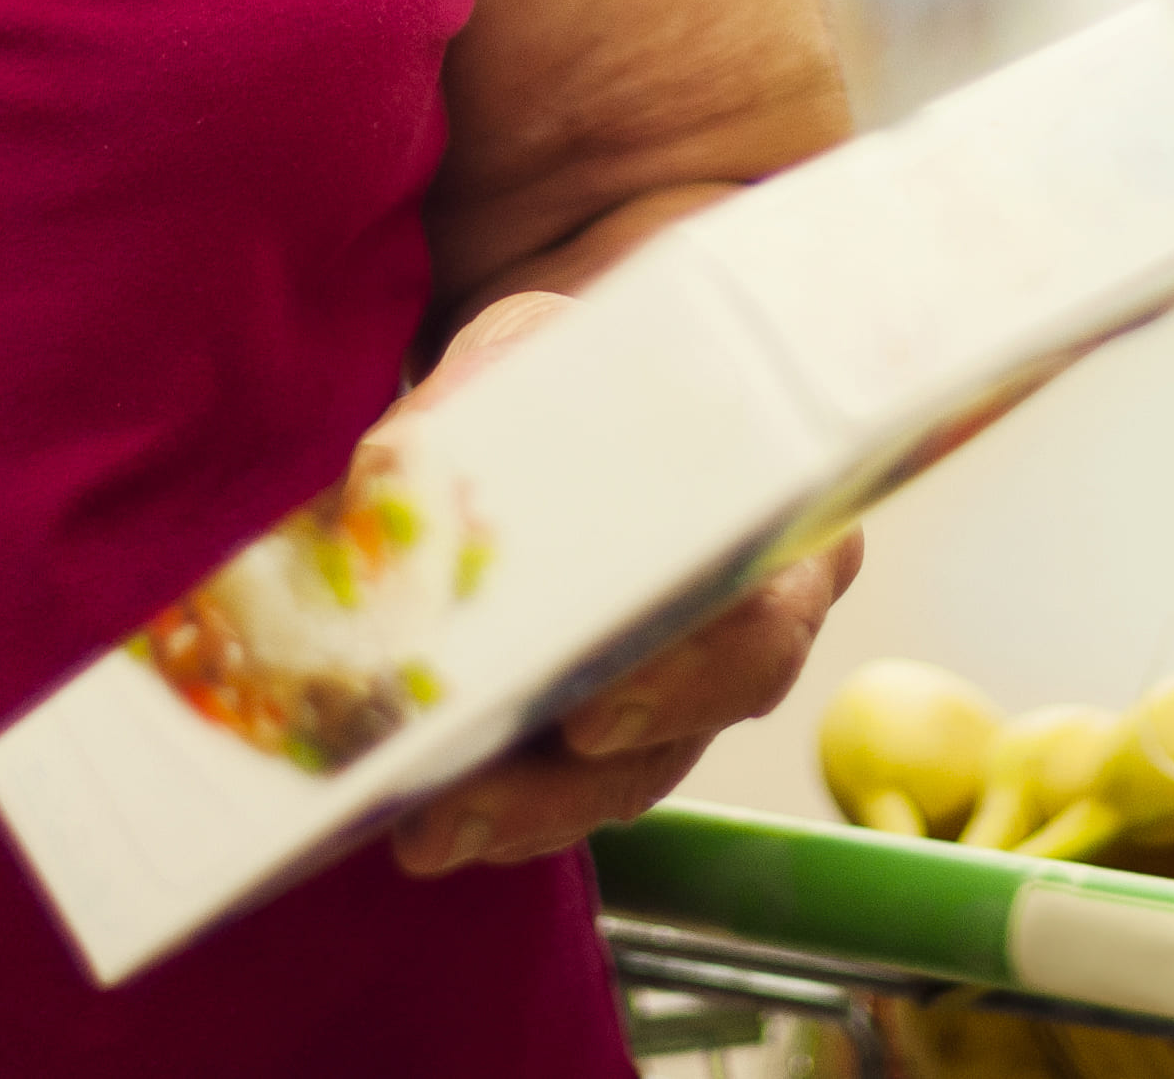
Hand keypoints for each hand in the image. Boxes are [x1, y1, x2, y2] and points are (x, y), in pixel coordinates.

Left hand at [382, 291, 860, 880]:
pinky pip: (579, 785)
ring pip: (630, 776)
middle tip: (462, 801)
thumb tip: (391, 470)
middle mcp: (757, 616)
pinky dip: (504, 807)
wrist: (591, 378)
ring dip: (522, 813)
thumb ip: (482, 392)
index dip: (686, 678)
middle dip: (570, 780)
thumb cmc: (591, 355)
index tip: (586, 716)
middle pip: (685, 729)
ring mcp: (691, 680)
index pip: (764, 616)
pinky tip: (425, 820)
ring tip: (423, 833)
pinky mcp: (621, 716)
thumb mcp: (544, 339)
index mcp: (782, 515)